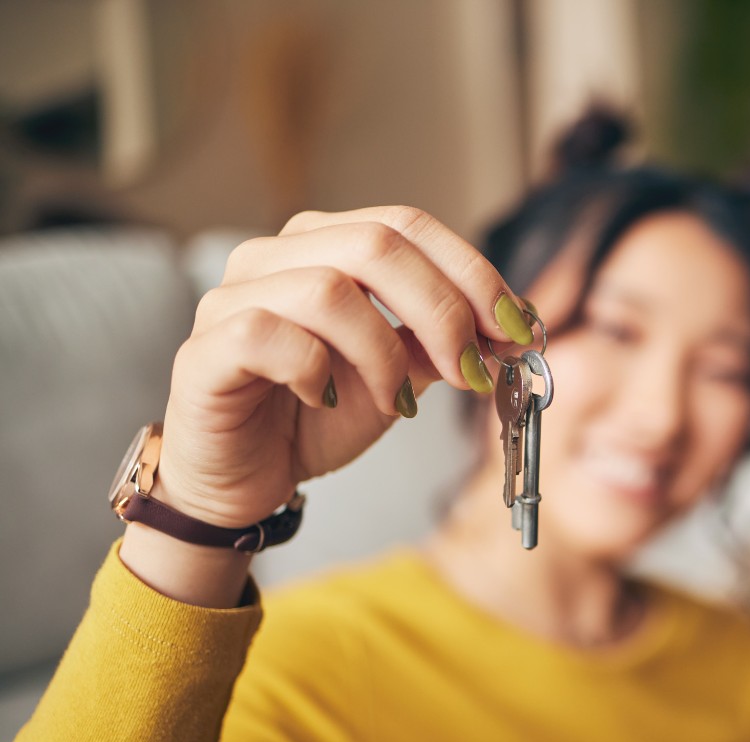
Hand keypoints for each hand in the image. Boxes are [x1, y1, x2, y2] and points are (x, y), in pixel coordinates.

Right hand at [152, 205, 526, 529]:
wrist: (247, 479)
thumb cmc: (316, 418)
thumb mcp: (400, 374)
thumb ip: (442, 342)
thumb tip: (512, 325)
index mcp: (325, 245)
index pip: (409, 225)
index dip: (472, 273)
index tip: (516, 328)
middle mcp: (275, 256)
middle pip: (377, 245)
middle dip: (443, 310)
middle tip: (471, 370)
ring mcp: (232, 296)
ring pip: (328, 289)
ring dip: (382, 353)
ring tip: (394, 401)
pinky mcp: (204, 349)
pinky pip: (268, 335)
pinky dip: (314, 371)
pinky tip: (321, 400)